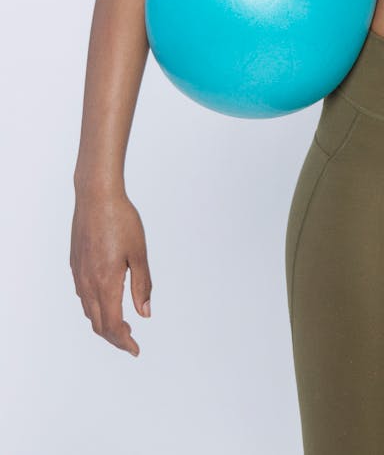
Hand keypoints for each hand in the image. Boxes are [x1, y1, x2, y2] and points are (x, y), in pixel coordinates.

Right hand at [70, 190, 152, 355]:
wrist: (96, 196)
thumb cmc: (121, 220)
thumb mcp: (139, 253)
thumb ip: (142, 285)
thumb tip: (145, 313)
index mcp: (106, 283)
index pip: (112, 325)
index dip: (124, 342)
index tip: (135, 350)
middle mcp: (88, 283)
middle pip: (98, 324)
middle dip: (115, 337)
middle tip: (131, 341)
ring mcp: (79, 274)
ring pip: (88, 311)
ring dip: (104, 323)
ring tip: (122, 323)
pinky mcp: (75, 264)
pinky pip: (83, 296)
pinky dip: (94, 308)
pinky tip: (106, 300)